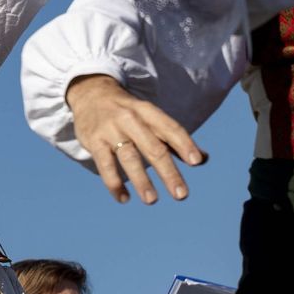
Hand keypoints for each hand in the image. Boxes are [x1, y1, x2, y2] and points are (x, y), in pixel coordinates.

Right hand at [67, 75, 204, 204]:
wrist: (90, 93)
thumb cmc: (128, 112)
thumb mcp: (150, 117)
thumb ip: (173, 138)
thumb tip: (203, 159)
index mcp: (148, 111)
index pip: (169, 127)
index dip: (184, 144)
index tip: (196, 162)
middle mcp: (130, 119)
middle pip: (153, 147)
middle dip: (168, 172)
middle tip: (181, 195)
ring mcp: (111, 130)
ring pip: (129, 157)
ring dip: (141, 180)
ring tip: (152, 200)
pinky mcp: (94, 141)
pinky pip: (105, 165)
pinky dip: (114, 183)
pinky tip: (124, 198)